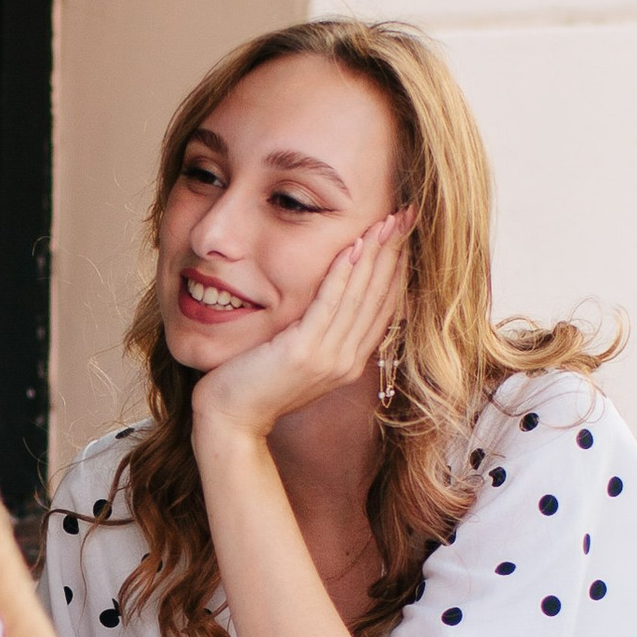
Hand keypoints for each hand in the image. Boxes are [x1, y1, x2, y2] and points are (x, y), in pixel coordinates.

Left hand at [190, 213, 410, 443]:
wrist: (231, 420)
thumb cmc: (256, 385)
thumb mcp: (299, 358)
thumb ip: (321, 334)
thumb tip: (333, 302)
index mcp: (350, 362)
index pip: (384, 307)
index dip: (397, 268)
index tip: (403, 234)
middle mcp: (347, 361)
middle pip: (379, 297)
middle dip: (393, 253)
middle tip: (406, 215)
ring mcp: (328, 359)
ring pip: (359, 297)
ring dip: (375, 255)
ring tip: (386, 221)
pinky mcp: (304, 353)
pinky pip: (329, 305)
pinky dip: (342, 274)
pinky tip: (353, 247)